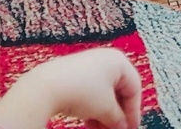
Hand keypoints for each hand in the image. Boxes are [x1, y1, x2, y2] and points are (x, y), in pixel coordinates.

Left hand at [0, 48, 141, 128]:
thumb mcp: (106, 109)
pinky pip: (90, 93)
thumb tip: (122, 126)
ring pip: (103, 94)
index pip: (134, 88)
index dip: (134, 112)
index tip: (131, 128)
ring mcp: (88, 66)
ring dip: (105, 115)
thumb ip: (118, 119)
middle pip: (118, 91)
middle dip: (117, 114)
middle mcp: (105, 60)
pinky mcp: (74, 74)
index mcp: (119, 61)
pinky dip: (93, 109)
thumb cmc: (82, 91)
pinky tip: (89, 123)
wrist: (46, 87)